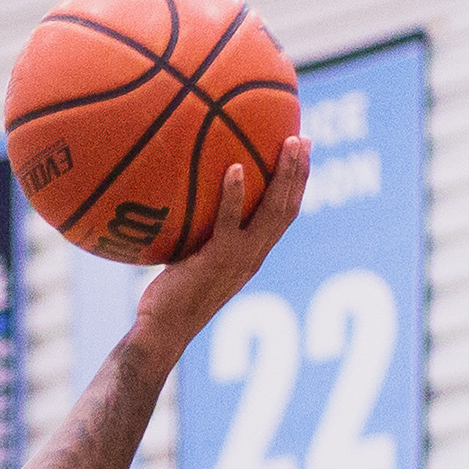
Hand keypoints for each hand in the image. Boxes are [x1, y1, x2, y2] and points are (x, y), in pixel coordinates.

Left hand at [124, 134, 313, 361]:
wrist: (164, 330)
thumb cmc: (170, 298)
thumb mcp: (192, 261)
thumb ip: (199, 235)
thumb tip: (183, 202)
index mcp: (253, 255)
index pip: (284, 216)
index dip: (297, 185)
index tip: (301, 154)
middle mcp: (253, 255)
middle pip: (288, 207)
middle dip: (300, 171)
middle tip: (305, 138)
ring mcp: (238, 257)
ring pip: (272, 211)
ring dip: (284, 175)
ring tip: (288, 142)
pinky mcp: (216, 258)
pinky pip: (229, 221)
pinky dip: (235, 194)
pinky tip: (235, 167)